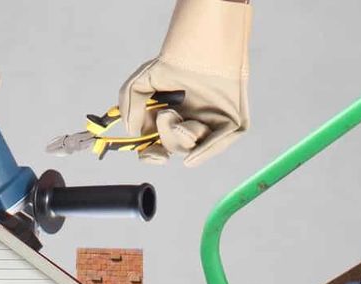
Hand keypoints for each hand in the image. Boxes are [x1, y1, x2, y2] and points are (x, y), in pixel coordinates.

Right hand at [119, 0, 250, 167]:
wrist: (201, 47)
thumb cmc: (173, 63)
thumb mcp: (139, 84)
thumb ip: (129, 108)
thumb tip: (132, 132)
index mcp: (171, 119)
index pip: (159, 146)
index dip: (151, 155)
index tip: (149, 154)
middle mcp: (191, 124)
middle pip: (175, 148)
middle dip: (167, 137)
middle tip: (165, 115)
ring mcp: (212, 125)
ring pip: (194, 147)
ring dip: (182, 137)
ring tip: (178, 116)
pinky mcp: (231, 124)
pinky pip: (218, 144)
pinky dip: (204, 151)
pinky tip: (191, 158)